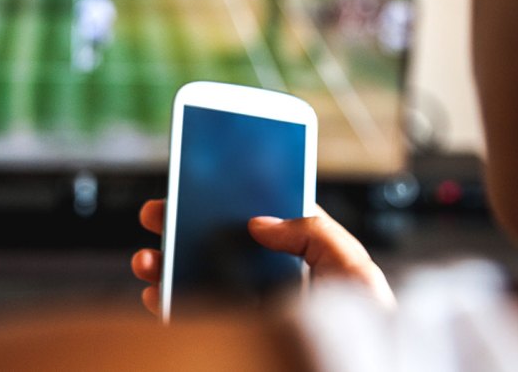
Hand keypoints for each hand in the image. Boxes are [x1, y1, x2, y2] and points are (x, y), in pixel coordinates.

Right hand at [130, 200, 394, 314]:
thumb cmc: (369, 331)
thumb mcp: (354, 269)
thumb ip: (315, 233)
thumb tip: (259, 222)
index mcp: (301, 262)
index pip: (260, 222)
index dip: (228, 200)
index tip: (199, 183)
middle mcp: (271, 285)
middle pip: (217, 247)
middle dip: (182, 227)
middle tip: (158, 213)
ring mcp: (249, 312)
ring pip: (197, 280)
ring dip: (165, 264)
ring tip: (147, 259)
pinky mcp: (233, 335)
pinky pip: (192, 317)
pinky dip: (166, 303)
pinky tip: (155, 293)